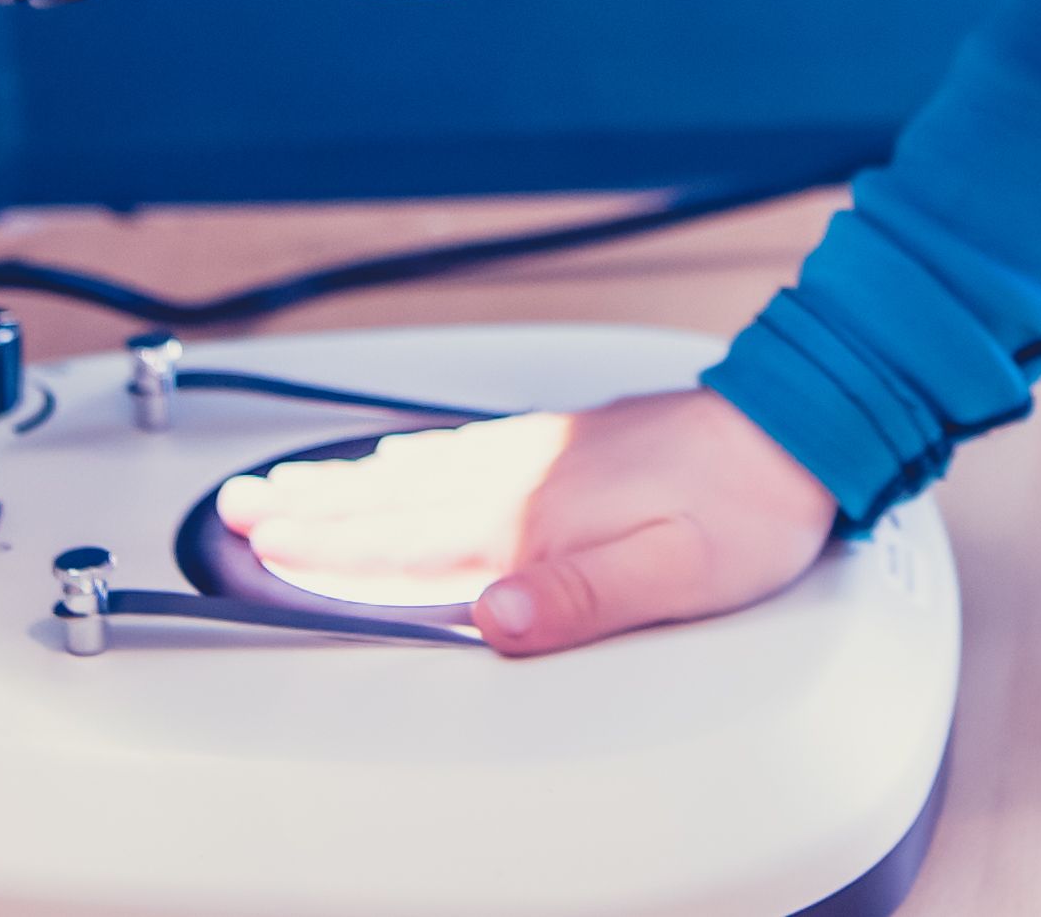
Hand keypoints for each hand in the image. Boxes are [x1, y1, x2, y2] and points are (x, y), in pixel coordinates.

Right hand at [208, 386, 837, 657]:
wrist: (802, 422)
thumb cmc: (748, 506)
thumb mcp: (672, 574)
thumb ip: (576, 600)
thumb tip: (490, 618)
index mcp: (534, 521)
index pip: (409, 549)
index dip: (331, 556)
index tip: (261, 552)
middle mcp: (527, 480)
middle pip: (395, 505)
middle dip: (311, 511)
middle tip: (238, 510)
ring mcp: (544, 454)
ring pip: (420, 473)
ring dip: (349, 484)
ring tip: (289, 486)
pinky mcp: (569, 440)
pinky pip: (463, 451)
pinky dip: (413, 458)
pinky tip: (401, 461)